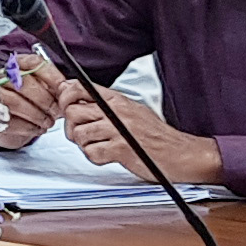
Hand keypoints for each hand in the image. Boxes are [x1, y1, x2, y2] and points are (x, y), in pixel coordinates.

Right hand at [0, 61, 67, 151]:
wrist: (9, 123)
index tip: (63, 87)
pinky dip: (29, 127)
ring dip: (37, 115)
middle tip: (57, 110)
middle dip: (45, 99)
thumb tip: (69, 89)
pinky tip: (38, 129)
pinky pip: (10, 121)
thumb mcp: (42, 90)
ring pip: (15, 102)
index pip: (33, 63)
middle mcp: (1, 78)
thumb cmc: (28, 103)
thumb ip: (53, 87)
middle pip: (23, 83)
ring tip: (48, 122)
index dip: (51, 75)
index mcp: (16, 66)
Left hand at [63, 85, 222, 185]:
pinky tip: (108, 156)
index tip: (66, 109)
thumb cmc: (155, 135)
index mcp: (117, 99)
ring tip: (100, 147)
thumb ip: (104, 106)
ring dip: (84, 145)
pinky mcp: (121, 149)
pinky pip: (92, 153)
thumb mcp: (130, 111)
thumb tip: (75, 101)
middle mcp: (116, 111)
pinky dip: (95, 158)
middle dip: (72, 127)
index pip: (78, 87)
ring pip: (79, 133)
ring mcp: (118, 129)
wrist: (181, 153)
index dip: (65, 97)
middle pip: (72, 111)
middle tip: (83, 135)